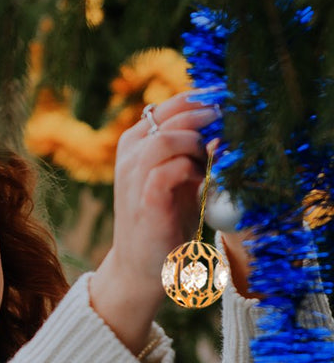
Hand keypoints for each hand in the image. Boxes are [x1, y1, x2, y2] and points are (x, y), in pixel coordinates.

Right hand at [89, 91, 220, 352]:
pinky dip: (191, 170)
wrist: (142, 264)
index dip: (204, 99)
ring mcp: (133, 177)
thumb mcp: (178, 173)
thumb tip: (226, 120)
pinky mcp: (145, 200)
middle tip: (228, 127)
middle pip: (171, 114)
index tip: (231, 104)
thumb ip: (191, 147)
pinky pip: (168, 170)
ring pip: (165, 138)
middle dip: (206, 117)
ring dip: (195, 145)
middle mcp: (130, 155)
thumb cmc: (165, 217)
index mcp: (137, 142)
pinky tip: (199, 181)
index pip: (172, 104)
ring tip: (208, 160)